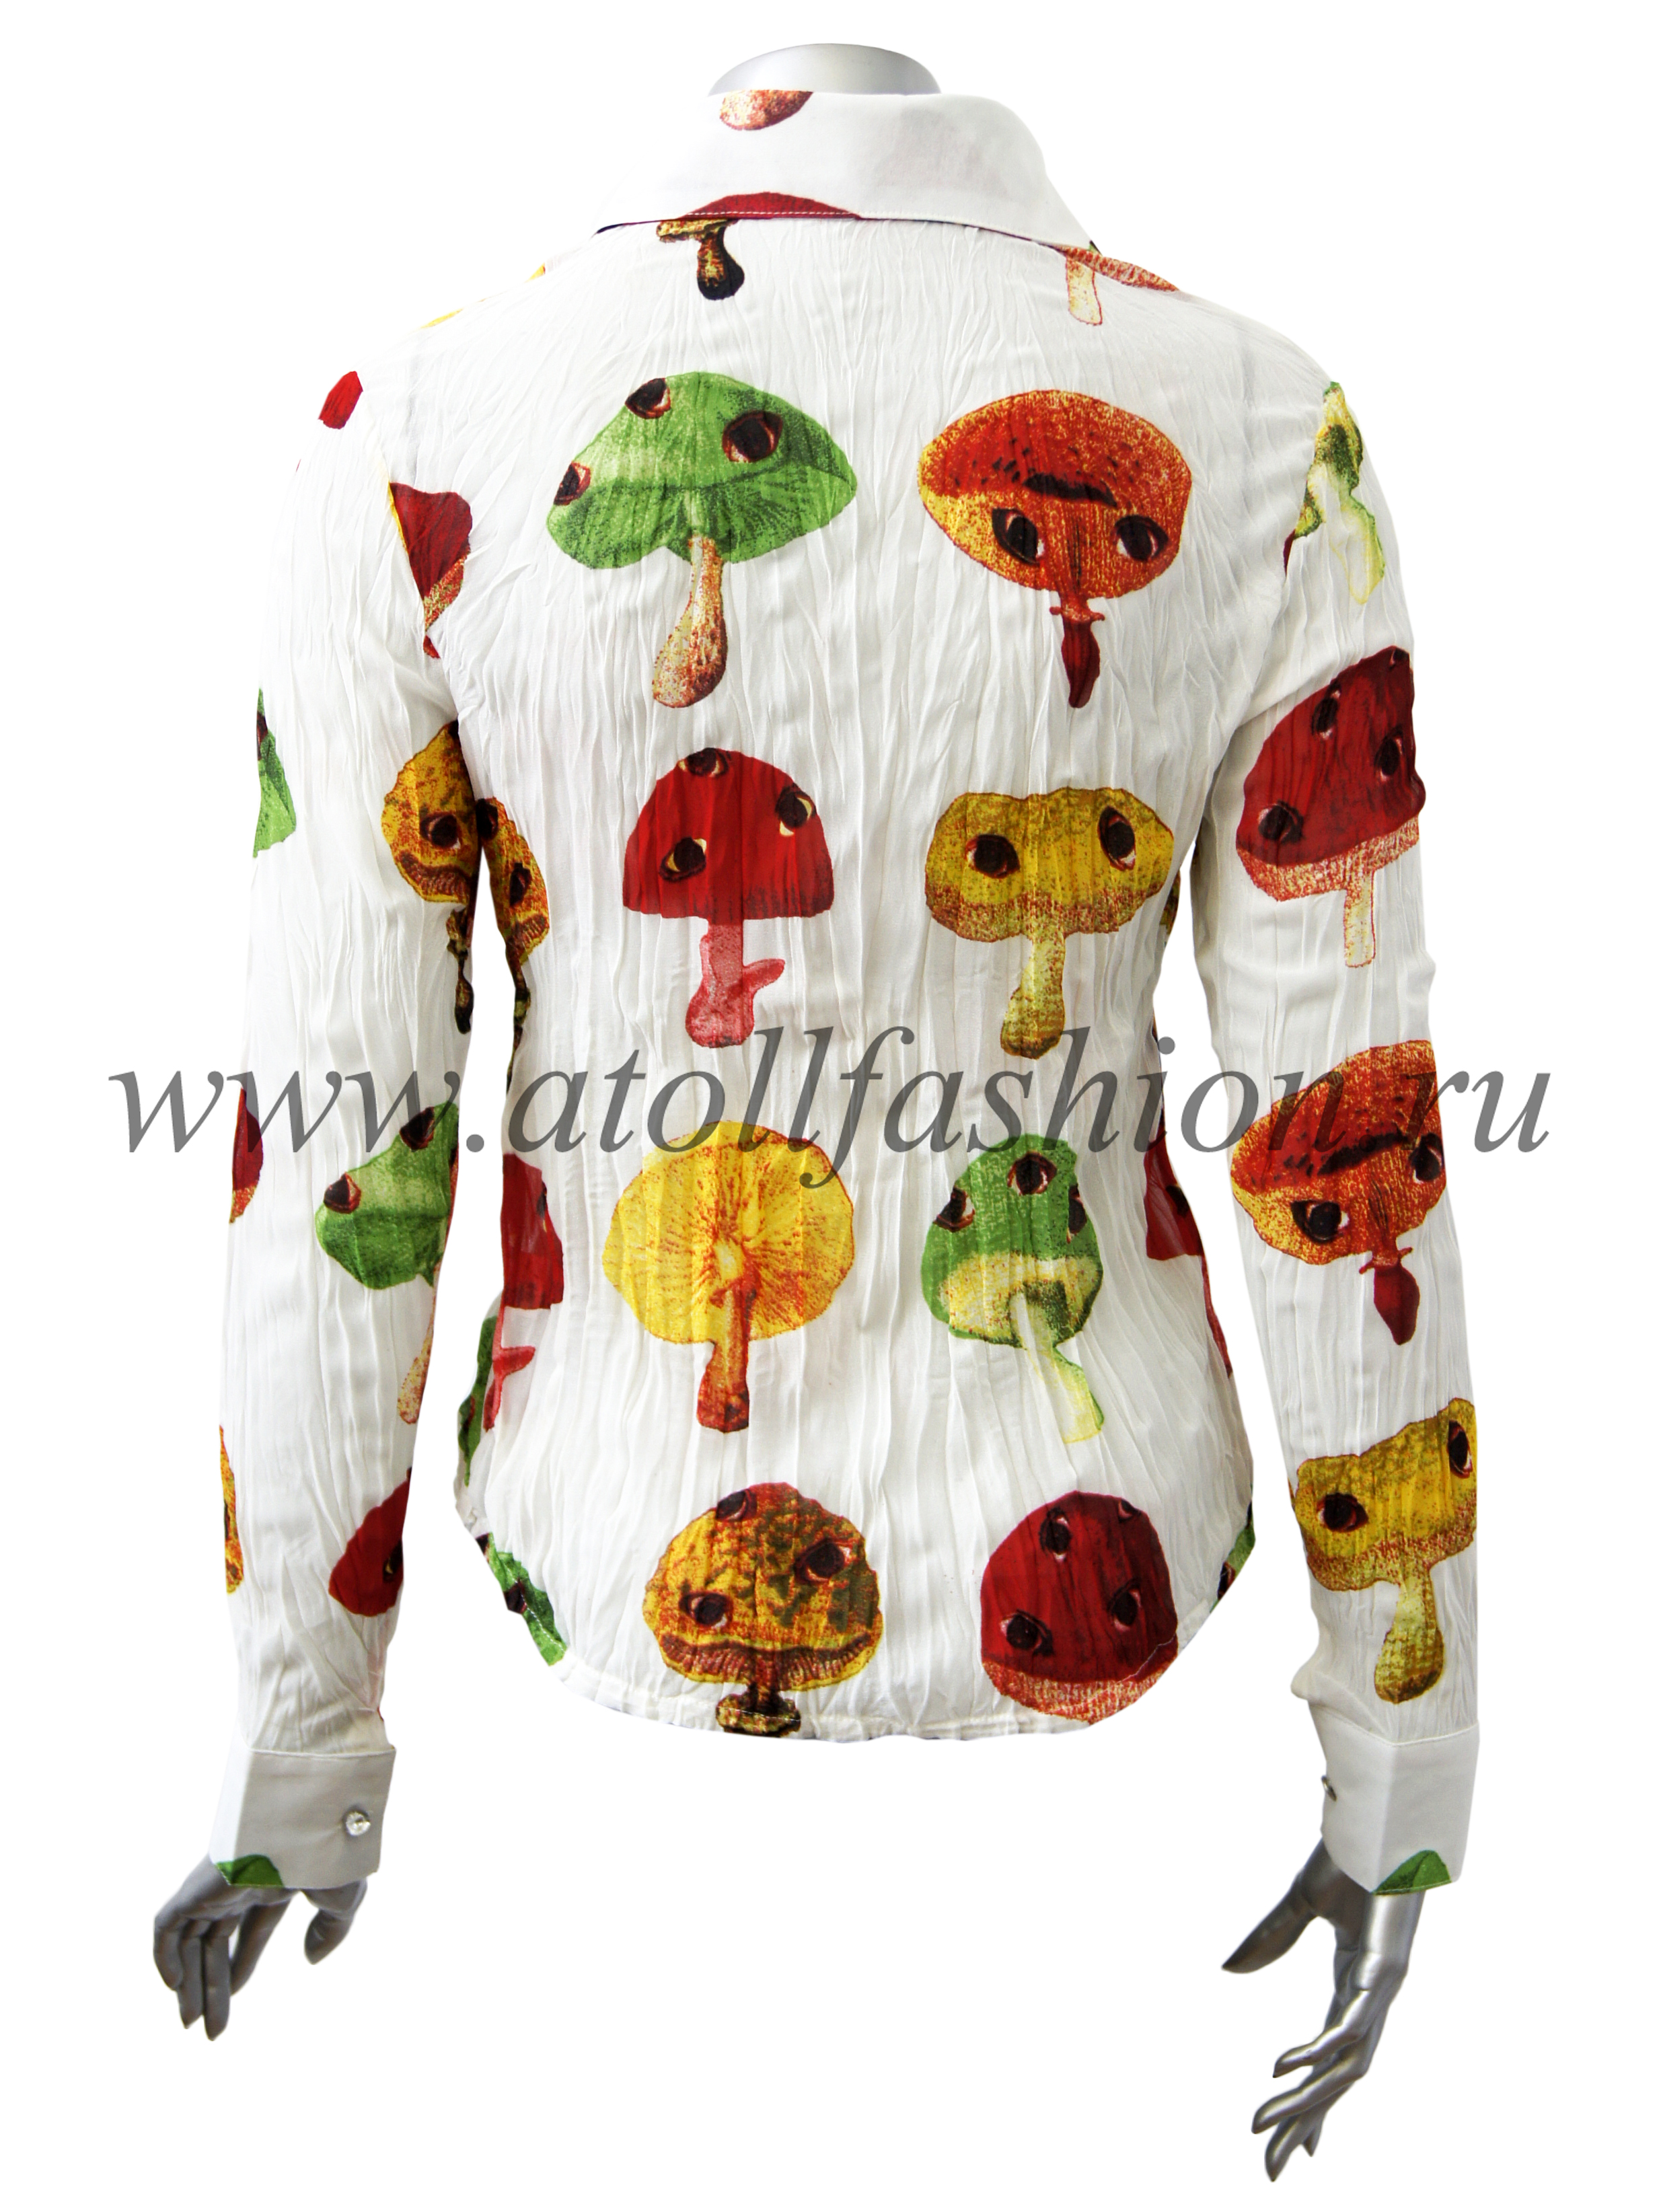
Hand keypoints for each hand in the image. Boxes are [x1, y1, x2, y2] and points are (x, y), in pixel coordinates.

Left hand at [152, 1856, 366, 2038]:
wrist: (316, 1824)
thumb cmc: (334, 1856)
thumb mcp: (342, 1902)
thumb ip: (330, 1931)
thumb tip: (309, 1959)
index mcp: (274, 1880)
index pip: (249, 1929)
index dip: (239, 1966)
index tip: (231, 2004)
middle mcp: (241, 1882)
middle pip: (215, 1940)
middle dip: (212, 1985)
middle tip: (209, 2030)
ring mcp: (217, 1884)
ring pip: (190, 1939)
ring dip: (189, 1983)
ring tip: (191, 2024)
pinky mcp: (197, 1886)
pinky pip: (166, 1925)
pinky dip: (163, 1955)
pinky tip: (175, 1987)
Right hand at [1223, 1841, 1422, 2179]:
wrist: (1390, 1816)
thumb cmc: (1357, 1853)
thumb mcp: (1300, 1902)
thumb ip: (1270, 1938)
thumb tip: (1229, 1973)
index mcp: (1355, 1984)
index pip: (1331, 2059)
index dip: (1313, 2104)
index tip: (1296, 2149)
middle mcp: (1372, 1998)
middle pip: (1337, 2080)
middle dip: (1304, 2124)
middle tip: (1271, 2168)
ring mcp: (1382, 1988)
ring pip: (1343, 2067)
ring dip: (1305, 2101)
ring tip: (1264, 2124)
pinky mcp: (1385, 1970)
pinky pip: (1350, 2025)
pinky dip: (1318, 2050)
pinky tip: (1285, 2067)